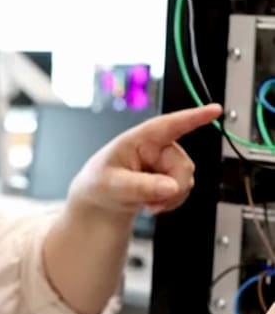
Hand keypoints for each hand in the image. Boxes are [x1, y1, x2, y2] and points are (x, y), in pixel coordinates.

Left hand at [67, 103, 220, 219]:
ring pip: (186, 181)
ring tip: (146, 202)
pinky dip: (170, 202)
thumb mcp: (112, 185)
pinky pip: (183, 191)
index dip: (193, 117)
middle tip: (151, 203)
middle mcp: (158, 147)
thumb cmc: (100, 181)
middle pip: (183, 166)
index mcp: (140, 139)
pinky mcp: (172, 176)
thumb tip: (171, 188)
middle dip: (172, 189)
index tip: (214, 110)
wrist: (101, 198)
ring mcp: (167, 162)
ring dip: (169, 198)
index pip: (169, 125)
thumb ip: (140, 186)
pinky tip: (153, 203)